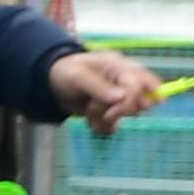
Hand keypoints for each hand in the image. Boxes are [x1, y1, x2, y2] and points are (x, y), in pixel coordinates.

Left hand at [46, 47, 163, 135]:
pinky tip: (91, 120)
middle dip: (117, 112)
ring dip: (106, 120)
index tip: (110, 113)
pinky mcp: (113, 112)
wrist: (52, 84)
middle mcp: (126, 82)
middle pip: (141, 103)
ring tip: (89, 114)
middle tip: (96, 111)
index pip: (140, 86)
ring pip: (128, 117)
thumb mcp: (77, 76)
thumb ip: (98, 86)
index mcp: (121, 67)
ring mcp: (121, 98)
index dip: (129, 102)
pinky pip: (117, 125)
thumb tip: (122, 97)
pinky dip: (103, 127)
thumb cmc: (66, 72)